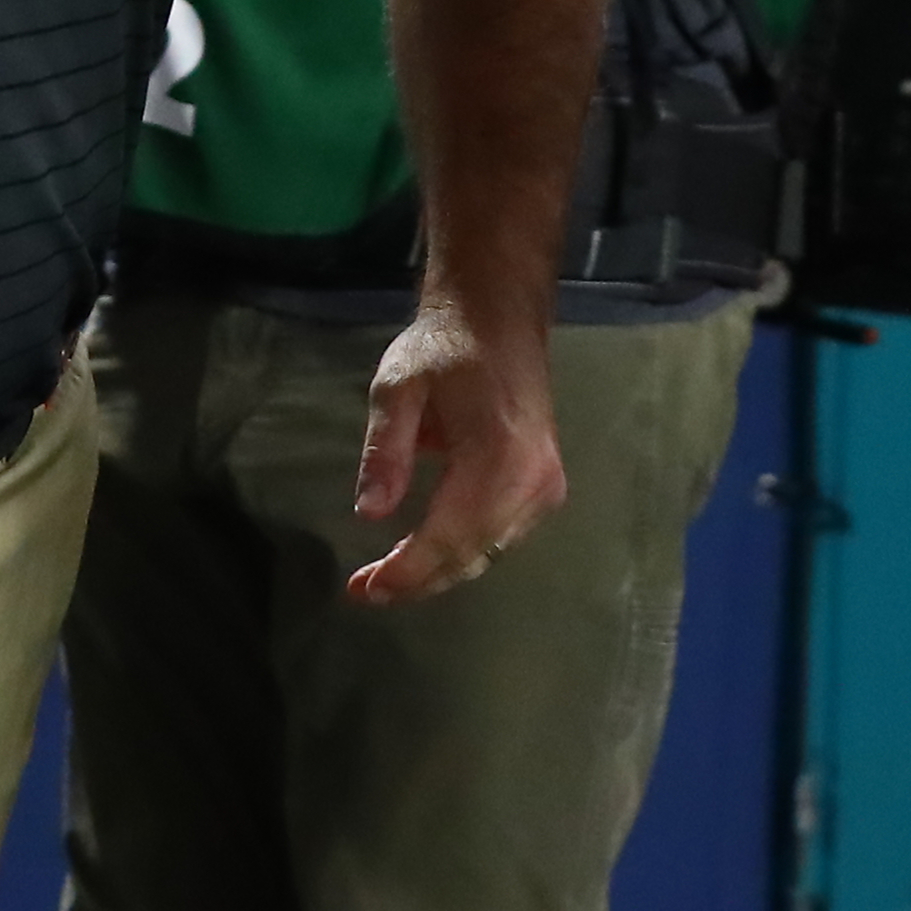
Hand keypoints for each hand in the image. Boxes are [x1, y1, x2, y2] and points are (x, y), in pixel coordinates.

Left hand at [347, 288, 564, 602]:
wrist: (500, 317)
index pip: (449, 535)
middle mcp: (534, 482)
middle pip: (472, 555)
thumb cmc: (444, 346)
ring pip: (489, 552)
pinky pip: (501, 537)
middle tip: (366, 593)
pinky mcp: (546, 485)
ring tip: (387, 581)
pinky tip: (425, 556)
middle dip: (418, 580)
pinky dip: (463, 552)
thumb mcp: (396, 386)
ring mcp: (547, 487)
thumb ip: (385, 449)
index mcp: (499, 456)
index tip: (363, 588)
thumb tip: (370, 513)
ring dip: (440, 571)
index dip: (406, 570)